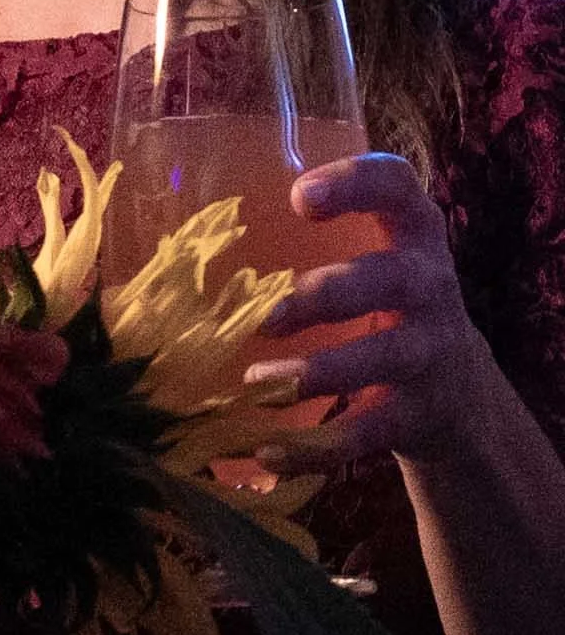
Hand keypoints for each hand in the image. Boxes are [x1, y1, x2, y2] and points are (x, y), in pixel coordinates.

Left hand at [244, 152, 490, 476]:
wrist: (458, 395)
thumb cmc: (382, 306)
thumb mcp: (367, 260)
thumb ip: (303, 241)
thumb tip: (175, 246)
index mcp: (411, 233)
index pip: (398, 186)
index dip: (357, 184)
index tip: (300, 198)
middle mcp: (430, 285)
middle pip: (393, 279)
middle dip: (328, 294)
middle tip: (267, 315)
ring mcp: (432, 351)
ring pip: (384, 357)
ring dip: (317, 371)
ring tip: (257, 381)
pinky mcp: (422, 413)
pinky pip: (370, 431)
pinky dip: (319, 446)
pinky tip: (269, 450)